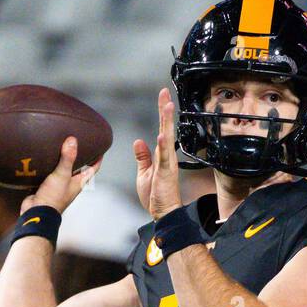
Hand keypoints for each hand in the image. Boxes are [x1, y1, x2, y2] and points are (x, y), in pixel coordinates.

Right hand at [21, 137, 102, 214]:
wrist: (36, 211)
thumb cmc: (53, 198)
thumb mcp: (62, 175)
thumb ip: (68, 158)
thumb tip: (73, 140)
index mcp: (78, 183)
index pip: (92, 169)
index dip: (98, 159)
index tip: (100, 149)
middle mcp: (70, 184)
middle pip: (79, 168)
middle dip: (81, 157)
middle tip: (80, 143)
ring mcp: (58, 185)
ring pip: (64, 169)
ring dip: (64, 159)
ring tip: (62, 145)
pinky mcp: (46, 184)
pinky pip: (50, 172)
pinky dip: (49, 163)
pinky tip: (45, 156)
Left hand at [134, 88, 182, 219]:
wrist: (163, 213)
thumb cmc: (155, 196)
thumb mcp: (144, 173)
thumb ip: (143, 157)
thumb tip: (138, 141)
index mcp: (161, 155)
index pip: (162, 130)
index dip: (162, 114)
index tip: (163, 97)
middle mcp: (166, 156)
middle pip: (166, 129)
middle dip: (165, 110)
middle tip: (165, 93)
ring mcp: (167, 164)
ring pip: (168, 138)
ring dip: (167, 122)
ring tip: (168, 105)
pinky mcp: (166, 173)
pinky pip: (165, 158)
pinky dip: (163, 146)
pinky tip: (163, 135)